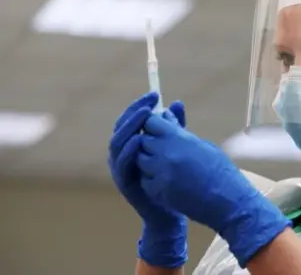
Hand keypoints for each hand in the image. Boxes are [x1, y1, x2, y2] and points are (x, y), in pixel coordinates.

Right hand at [108, 92, 187, 267]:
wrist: (173, 211)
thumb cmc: (174, 178)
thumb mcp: (175, 148)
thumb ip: (174, 127)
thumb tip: (176, 102)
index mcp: (133, 144)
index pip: (131, 119)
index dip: (140, 105)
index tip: (154, 94)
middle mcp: (123, 154)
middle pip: (121, 127)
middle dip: (135, 111)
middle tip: (150, 102)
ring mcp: (121, 169)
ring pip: (118, 142)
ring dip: (131, 127)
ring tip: (145, 115)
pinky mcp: (125, 183)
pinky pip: (122, 164)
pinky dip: (129, 150)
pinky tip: (140, 140)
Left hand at [136, 115, 290, 267]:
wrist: (228, 201)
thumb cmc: (222, 170)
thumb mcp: (204, 146)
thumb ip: (181, 134)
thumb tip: (167, 118)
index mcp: (179, 139)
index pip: (151, 123)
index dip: (153, 124)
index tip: (158, 128)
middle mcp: (165, 154)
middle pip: (142, 141)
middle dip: (149, 142)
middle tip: (160, 147)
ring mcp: (160, 174)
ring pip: (140, 161)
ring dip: (148, 160)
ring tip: (161, 164)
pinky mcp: (158, 192)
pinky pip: (144, 181)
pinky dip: (150, 179)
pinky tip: (163, 180)